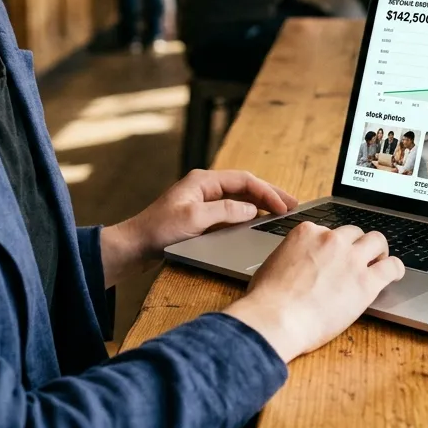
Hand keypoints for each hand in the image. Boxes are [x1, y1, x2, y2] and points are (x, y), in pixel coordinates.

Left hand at [102, 169, 297, 285]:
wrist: (134, 247)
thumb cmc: (158, 231)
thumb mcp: (195, 219)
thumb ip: (226, 211)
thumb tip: (252, 208)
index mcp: (203, 181)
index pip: (244, 180)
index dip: (267, 191)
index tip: (285, 205)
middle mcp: (203, 188)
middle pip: (245, 186)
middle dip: (270, 194)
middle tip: (293, 205)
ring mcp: (201, 202)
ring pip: (239, 198)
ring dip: (261, 203)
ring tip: (282, 212)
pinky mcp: (200, 217)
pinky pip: (231, 210)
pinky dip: (249, 214)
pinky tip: (259, 222)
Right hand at [225, 223, 404, 361]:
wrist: (276, 318)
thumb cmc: (267, 299)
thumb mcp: (273, 263)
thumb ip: (292, 256)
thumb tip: (297, 264)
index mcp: (307, 233)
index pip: (328, 231)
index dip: (333, 245)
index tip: (334, 256)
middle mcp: (331, 240)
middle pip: (354, 233)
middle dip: (356, 244)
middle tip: (358, 259)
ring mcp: (351, 259)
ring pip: (377, 241)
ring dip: (378, 250)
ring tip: (379, 262)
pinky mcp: (366, 282)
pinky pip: (392, 266)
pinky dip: (395, 268)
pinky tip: (394, 274)